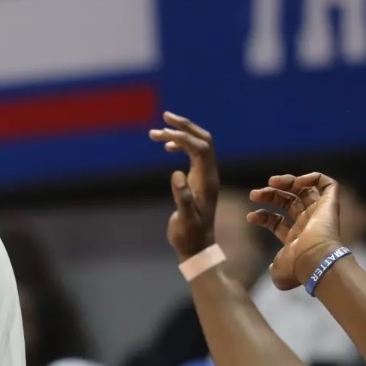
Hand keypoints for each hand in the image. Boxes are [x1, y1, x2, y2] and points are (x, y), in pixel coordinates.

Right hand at [150, 111, 218, 260]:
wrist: (197, 248)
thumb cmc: (189, 237)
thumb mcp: (185, 220)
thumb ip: (182, 197)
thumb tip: (176, 173)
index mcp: (207, 181)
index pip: (200, 149)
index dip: (184, 136)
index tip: (163, 132)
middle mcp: (209, 175)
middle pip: (204, 140)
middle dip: (185, 126)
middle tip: (165, 117)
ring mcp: (205, 176)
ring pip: (198, 145)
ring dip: (180, 135)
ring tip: (156, 133)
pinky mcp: (199, 180)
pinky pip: (193, 154)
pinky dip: (180, 145)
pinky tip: (166, 148)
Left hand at [247, 173, 345, 289]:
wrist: (315, 260)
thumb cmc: (297, 267)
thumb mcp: (278, 272)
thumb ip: (274, 269)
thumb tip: (272, 268)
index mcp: (295, 238)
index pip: (277, 221)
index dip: (262, 216)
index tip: (250, 217)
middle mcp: (308, 224)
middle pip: (288, 202)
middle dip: (269, 195)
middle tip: (254, 195)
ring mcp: (320, 214)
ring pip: (304, 190)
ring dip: (285, 182)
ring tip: (270, 182)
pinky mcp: (330, 204)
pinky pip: (327, 184)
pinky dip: (312, 178)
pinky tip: (297, 182)